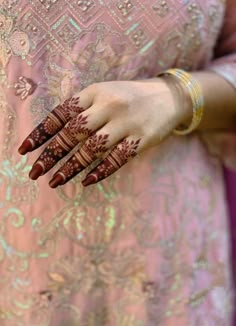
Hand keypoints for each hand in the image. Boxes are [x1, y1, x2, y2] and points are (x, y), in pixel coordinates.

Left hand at [18, 78, 188, 187]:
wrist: (169, 97)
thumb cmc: (130, 96)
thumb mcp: (105, 92)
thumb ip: (82, 107)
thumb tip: (54, 132)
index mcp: (96, 92)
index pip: (62, 113)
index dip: (42, 132)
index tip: (25, 149)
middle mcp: (110, 105)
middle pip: (74, 132)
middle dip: (52, 154)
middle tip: (35, 172)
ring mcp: (127, 123)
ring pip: (93, 148)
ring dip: (72, 167)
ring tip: (55, 181)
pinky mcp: (142, 139)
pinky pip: (117, 158)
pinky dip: (100, 172)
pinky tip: (86, 181)